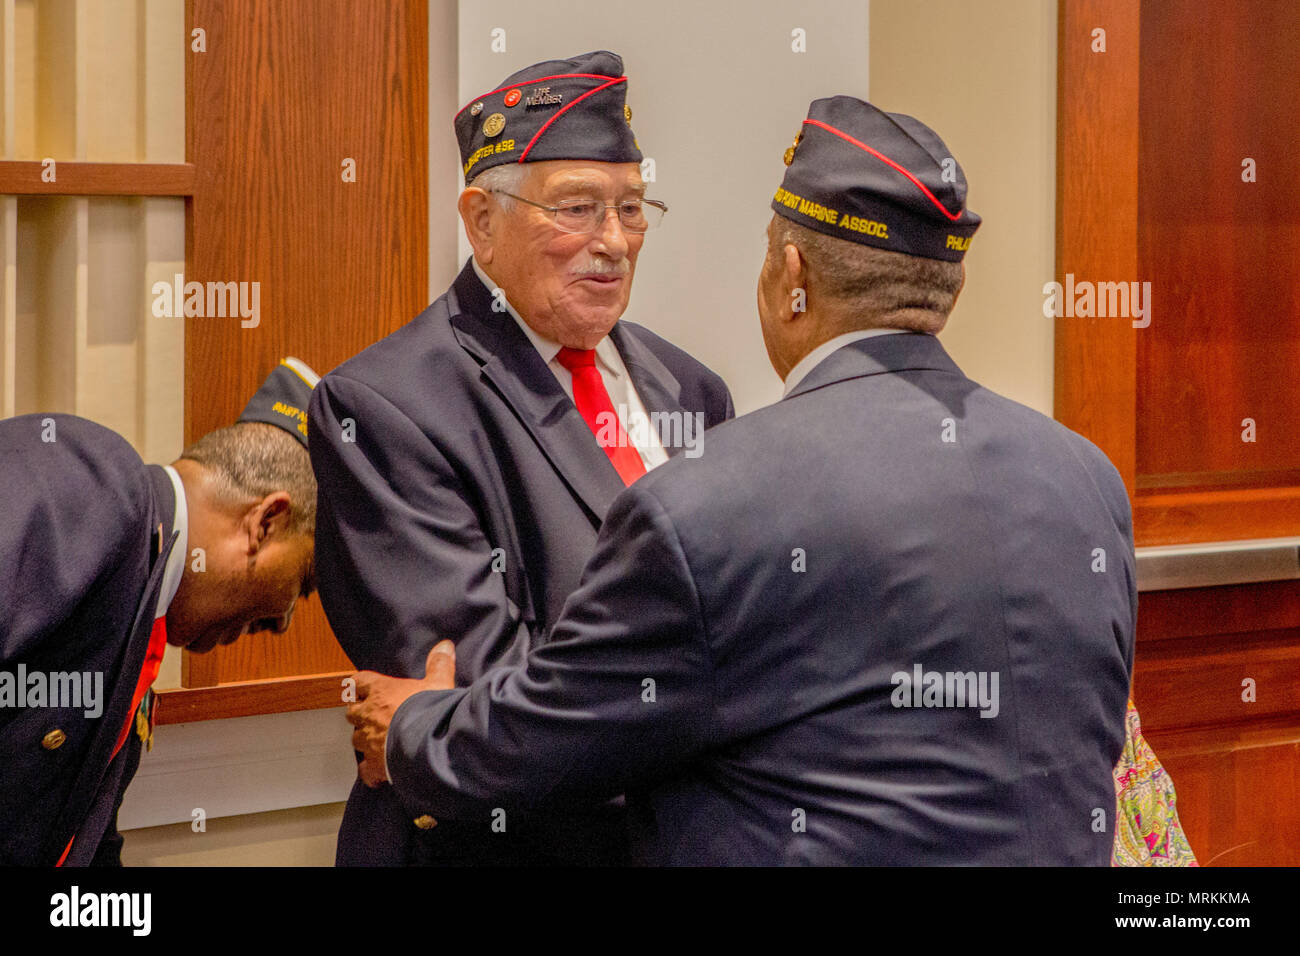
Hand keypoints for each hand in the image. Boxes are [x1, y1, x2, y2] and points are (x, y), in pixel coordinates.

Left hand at [346, 640, 456, 788]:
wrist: (428, 744)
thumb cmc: (430, 710)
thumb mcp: (439, 683)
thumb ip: (439, 664)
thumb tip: (445, 646)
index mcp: (381, 691)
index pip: (358, 682)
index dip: (360, 685)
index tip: (362, 687)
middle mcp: (369, 714)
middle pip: (352, 712)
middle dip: (361, 713)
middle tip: (372, 715)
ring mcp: (369, 741)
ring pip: (356, 739)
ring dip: (365, 739)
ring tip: (377, 742)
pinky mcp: (374, 764)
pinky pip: (365, 769)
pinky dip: (370, 771)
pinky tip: (378, 774)